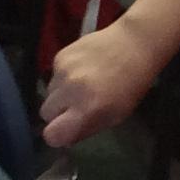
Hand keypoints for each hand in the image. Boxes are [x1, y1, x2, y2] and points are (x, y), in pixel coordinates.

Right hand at [38, 18, 166, 146]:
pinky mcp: (60, 55)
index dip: (57, 135)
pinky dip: (63, 77)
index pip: (51, 134)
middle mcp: (70, 90)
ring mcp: (62, 70)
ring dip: (61, 94)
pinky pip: (53, 75)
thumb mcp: (116, 115)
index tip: (66, 129)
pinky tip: (82, 69)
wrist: (134, 42)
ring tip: (82, 85)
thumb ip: (87, 128)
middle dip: (58, 113)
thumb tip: (66, 137)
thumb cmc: (131, 84)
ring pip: (48, 92)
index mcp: (86, 109)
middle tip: (76, 106)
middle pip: (45, 113)